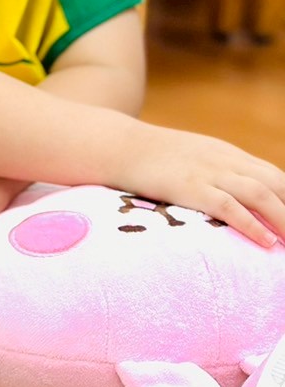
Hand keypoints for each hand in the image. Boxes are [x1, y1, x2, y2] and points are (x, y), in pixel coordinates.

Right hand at [125, 121, 284, 247]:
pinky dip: (252, 224)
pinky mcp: (190, 187)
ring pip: (260, 194)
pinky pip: (228, 206)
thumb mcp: (191, 157)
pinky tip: (266, 242)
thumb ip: (214, 171)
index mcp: (227, 154)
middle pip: (276, 184)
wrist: (118, 145)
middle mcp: (225, 160)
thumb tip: (230, 197)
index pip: (274, 175)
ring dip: (284, 219)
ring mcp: (208, 172)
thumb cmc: (149, 156)